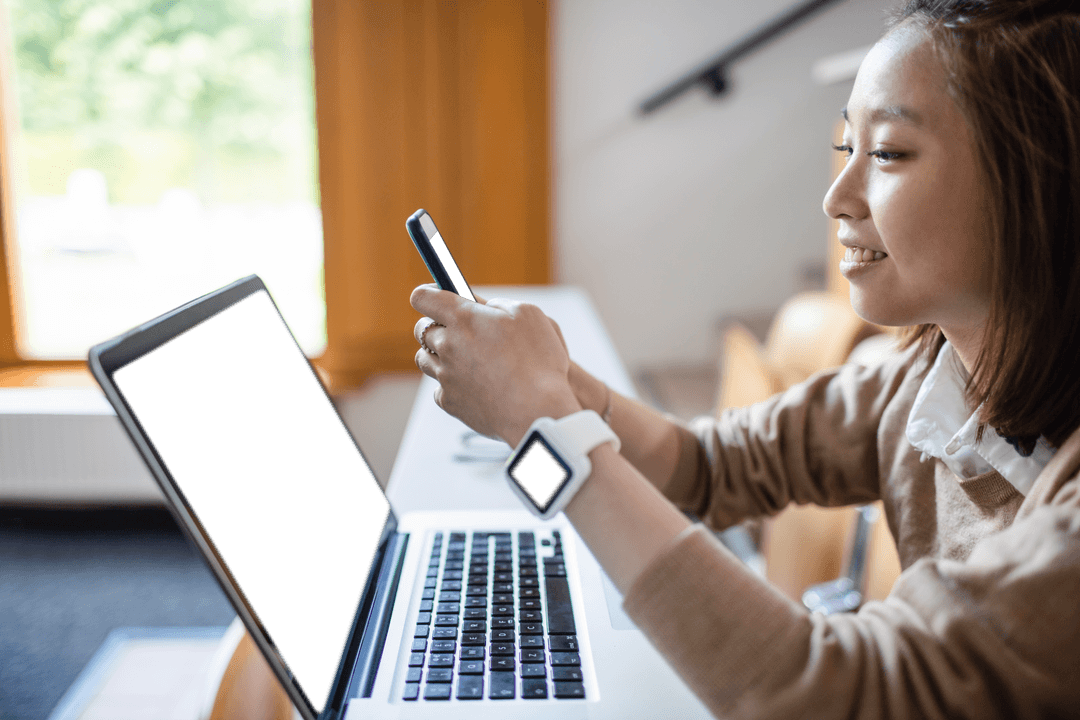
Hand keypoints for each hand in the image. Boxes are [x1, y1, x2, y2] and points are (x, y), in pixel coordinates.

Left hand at [410, 285, 581, 444]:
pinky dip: (452, 385)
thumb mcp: (527, 314)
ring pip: (424, 359)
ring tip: (466, 359)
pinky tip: (475, 386)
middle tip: (462, 331)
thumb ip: (498, 305)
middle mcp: (446, 345)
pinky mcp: (449, 402)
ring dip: (438, 355)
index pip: (423, 297)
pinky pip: (440, 388)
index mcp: (463, 318)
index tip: (438, 298)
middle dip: (437, 326)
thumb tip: (483, 308)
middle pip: (421, 329)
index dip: (429, 295)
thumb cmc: (538, 361)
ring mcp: (445, 375)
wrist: (536, 411)